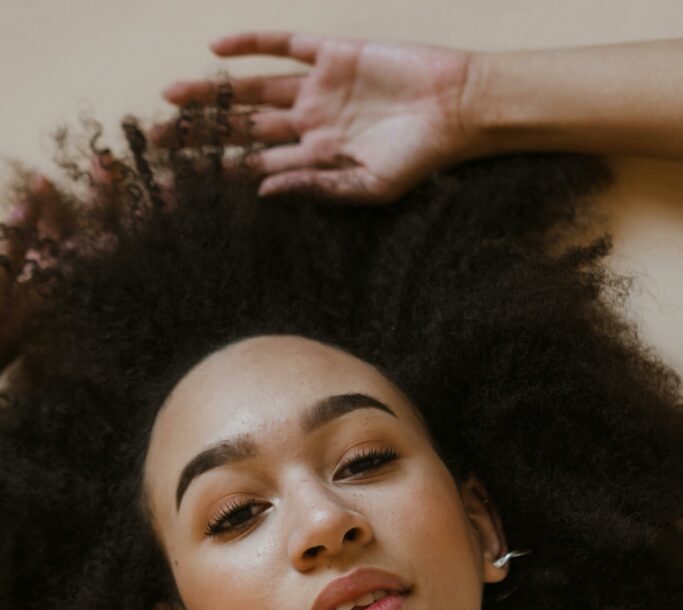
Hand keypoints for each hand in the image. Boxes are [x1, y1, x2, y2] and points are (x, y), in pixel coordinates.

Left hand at [159, 31, 479, 202]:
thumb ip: (315, 187)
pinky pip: (283, 46)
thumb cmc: (418, 158)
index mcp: (314, 159)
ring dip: (212, 93)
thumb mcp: (368, 187)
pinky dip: (251, 45)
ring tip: (169, 98)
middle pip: (241, 129)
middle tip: (154, 140)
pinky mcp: (331, 54)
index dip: (216, 172)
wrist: (457, 109)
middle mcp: (308, 124)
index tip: (178, 180)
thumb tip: (262, 190)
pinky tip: (216, 49)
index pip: (253, 166)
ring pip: (251, 89)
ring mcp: (317, 87)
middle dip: (200, 135)